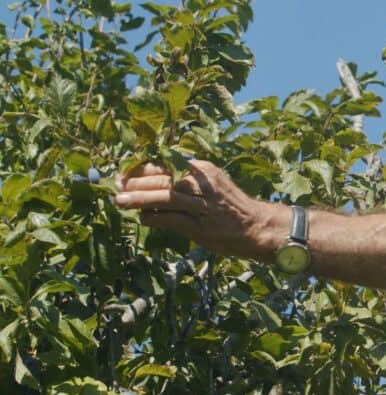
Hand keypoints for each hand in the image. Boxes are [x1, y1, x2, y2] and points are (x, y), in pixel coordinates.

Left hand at [116, 160, 285, 260]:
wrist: (258, 227)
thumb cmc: (231, 209)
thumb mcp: (210, 187)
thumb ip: (185, 185)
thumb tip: (151, 187)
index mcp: (202, 169)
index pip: (165, 165)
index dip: (141, 170)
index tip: (124, 174)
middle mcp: (202, 182)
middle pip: (161, 178)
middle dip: (135, 183)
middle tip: (117, 187)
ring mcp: (203, 203)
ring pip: (164, 196)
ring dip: (139, 199)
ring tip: (120, 201)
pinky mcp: (202, 225)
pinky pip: (172, 219)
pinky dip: (154, 219)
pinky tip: (142, 218)